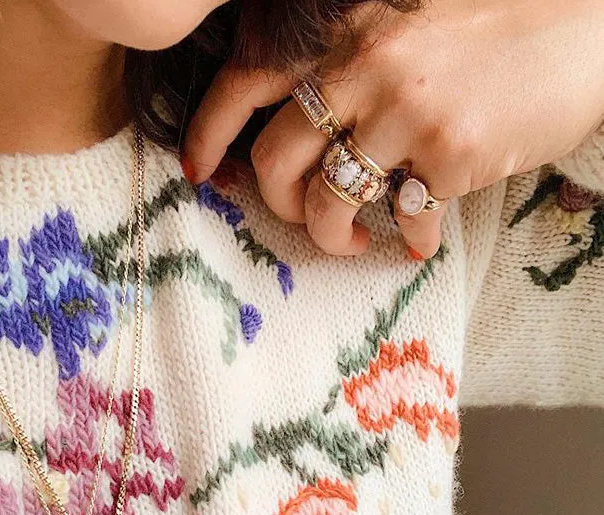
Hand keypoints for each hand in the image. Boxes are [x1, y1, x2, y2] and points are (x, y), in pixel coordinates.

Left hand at [184, 0, 603, 257]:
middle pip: (275, 160)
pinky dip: (407, 237)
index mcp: (346, 28)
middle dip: (279, 205)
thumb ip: (348, 65)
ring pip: (330, 201)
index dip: (209, 133)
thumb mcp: (404, 22)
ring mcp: (408, 111)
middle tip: (303, 217)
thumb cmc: (496, 23)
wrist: (591, 23)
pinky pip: (405, 217)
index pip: (245, 80)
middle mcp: (367, 65)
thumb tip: (300, 128)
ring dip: (333, 235)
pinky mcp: (451, 153)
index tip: (201, 173)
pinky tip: (417, 237)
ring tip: (355, 240)